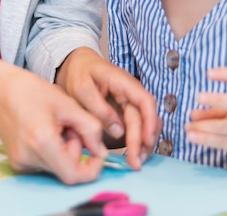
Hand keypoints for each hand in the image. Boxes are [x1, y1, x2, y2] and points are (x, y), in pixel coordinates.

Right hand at [0, 61, 109, 184]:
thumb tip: (101, 151)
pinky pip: (44, 161)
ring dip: (64, 147)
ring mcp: (20, 161)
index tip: (98, 154)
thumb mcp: (67, 103)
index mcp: (42, 142)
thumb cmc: (31, 90)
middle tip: (71, 123)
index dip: (91, 169)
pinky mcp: (16, 160)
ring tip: (57, 122)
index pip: (73, 175)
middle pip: (65, 168)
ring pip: (55, 165)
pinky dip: (52, 148)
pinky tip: (46, 128)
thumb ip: (89, 127)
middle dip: (75, 148)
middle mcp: (28, 157)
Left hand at [55, 47, 160, 169]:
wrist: (77, 65)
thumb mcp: (81, 88)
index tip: (146, 140)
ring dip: (144, 144)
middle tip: (136, 162)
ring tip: (136, 162)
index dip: (149, 120)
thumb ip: (99, 108)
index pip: (144, 100)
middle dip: (143, 141)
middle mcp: (131, 92)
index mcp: (122, 81)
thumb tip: (118, 131)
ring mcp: (130, 102)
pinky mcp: (126, 111)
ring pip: (146, 123)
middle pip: (145, 117)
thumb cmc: (79, 73)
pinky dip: (138, 141)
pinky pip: (138, 126)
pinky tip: (133, 154)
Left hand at [185, 67, 226, 163]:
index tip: (208, 73)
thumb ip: (212, 112)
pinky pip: (222, 142)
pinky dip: (205, 139)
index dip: (225, 74)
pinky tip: (192, 137)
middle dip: (217, 100)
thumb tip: (193, 115)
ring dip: (202, 126)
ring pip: (223, 127)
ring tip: (187, 126)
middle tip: (198, 96)